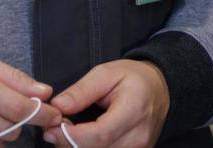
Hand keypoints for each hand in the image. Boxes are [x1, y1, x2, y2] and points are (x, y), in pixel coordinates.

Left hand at [42, 59, 169, 146]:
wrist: (160, 89)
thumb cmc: (133, 78)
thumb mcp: (106, 73)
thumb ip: (82, 90)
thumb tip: (58, 106)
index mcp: (133, 110)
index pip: (101, 135)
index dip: (72, 136)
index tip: (51, 129)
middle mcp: (139, 136)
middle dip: (70, 144)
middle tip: (54, 130)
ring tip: (68, 132)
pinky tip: (82, 140)